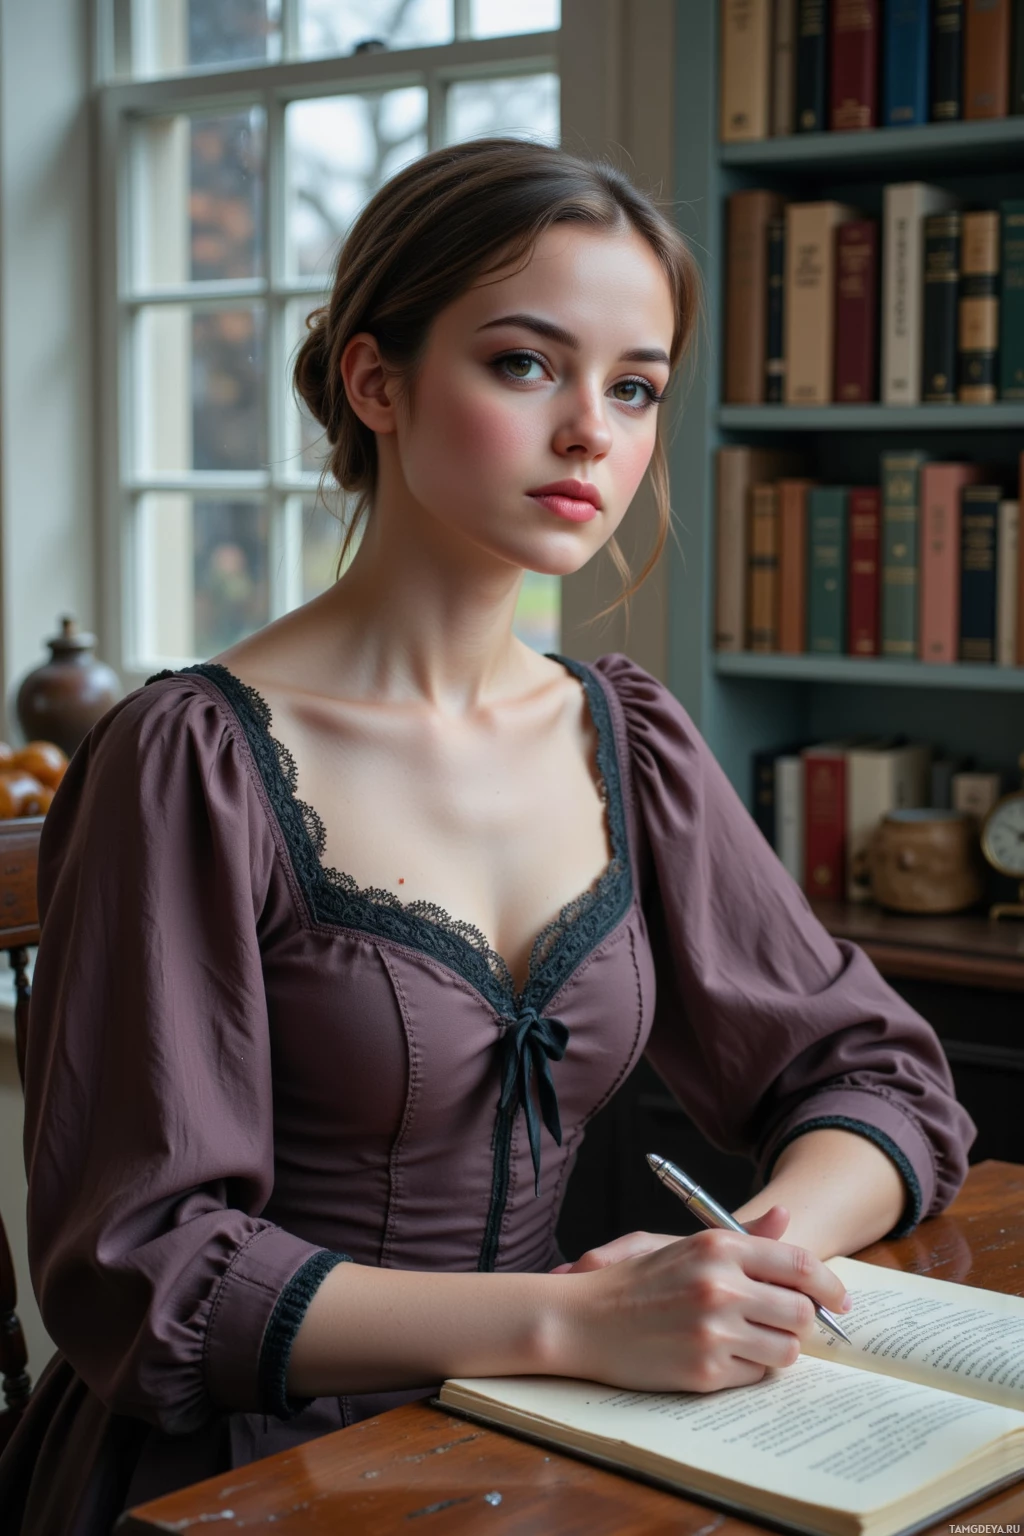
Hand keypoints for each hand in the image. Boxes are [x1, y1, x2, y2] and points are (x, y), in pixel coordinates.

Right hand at [556, 1213, 850, 1394]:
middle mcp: (720, 1286)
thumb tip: (788, 1216)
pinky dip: (748, 1369)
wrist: (583, 1320)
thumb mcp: (690, 1245)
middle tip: (789, 1324)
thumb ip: (746, 1236)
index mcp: (718, 1247)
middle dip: (804, 1322)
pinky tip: (722, 1355)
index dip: (829, 1285)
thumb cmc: (638, 1281)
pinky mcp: (704, 1372)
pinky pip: (756, 1375)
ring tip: (753, 1340)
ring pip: (785, 1350)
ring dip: (778, 1349)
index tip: (839, 1300)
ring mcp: (714, 1331)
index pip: (798, 1264)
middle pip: (801, 1312)